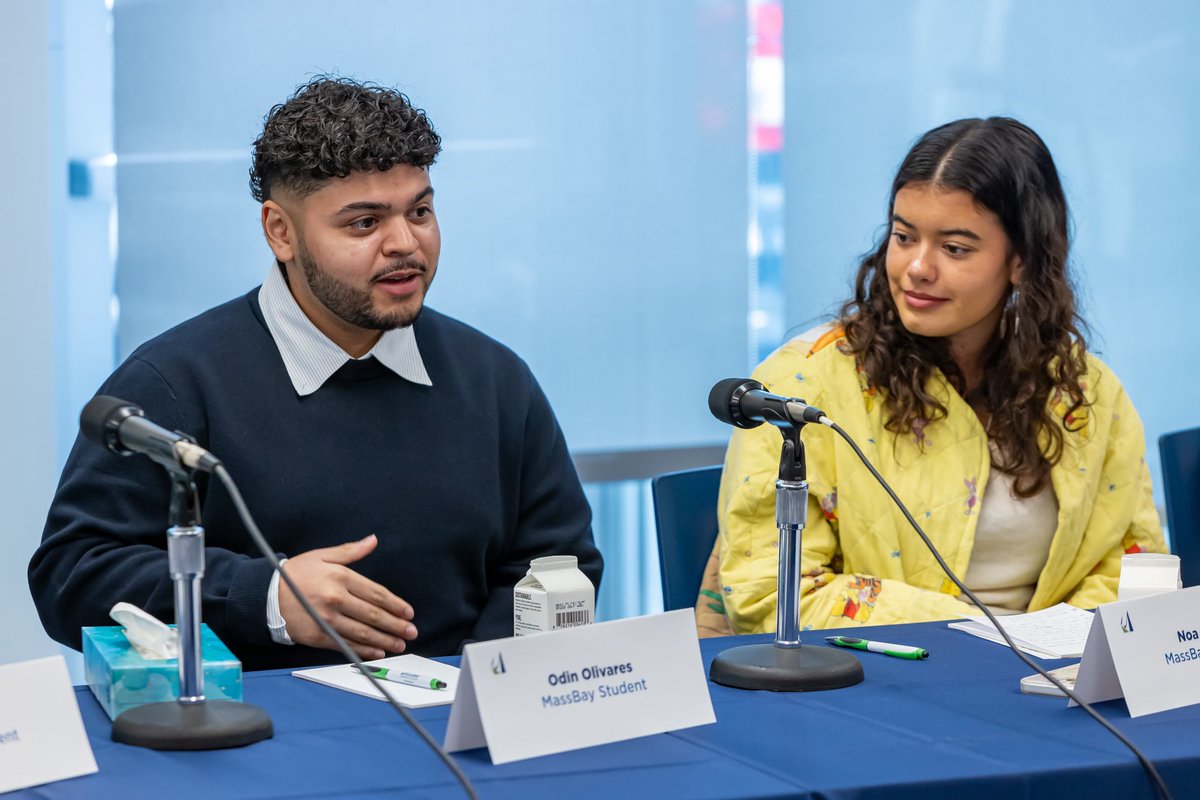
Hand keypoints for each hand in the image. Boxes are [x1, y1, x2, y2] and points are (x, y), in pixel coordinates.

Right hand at [278, 534, 416, 659]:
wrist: (265, 596)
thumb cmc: (295, 574)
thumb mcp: (322, 556)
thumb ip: (350, 551)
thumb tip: (372, 540)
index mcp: (340, 578)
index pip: (376, 593)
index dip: (395, 604)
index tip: (408, 612)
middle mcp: (336, 599)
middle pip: (372, 615)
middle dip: (395, 624)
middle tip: (411, 631)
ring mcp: (327, 620)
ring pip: (362, 632)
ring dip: (384, 640)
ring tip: (399, 644)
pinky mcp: (318, 636)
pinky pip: (346, 644)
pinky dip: (363, 650)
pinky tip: (377, 652)